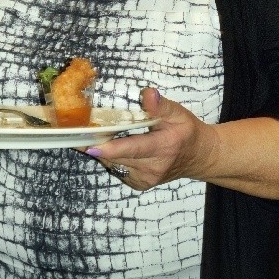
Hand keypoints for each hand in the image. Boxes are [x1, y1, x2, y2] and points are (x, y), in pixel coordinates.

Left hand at [83, 87, 217, 190]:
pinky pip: (117, 169)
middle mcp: (154, 167)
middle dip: (97, 144)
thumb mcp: (178, 113)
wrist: (198, 156)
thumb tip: (147, 93)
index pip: (134, 148)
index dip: (110, 148)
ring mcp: (146, 179)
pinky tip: (111, 145)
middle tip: (81, 131)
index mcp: (164, 147)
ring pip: (114, 164)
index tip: (91, 145)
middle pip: (117, 157)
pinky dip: (111, 157)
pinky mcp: (139, 184)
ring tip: (93, 134)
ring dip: (102, 150)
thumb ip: (160, 105)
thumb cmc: (186, 131)